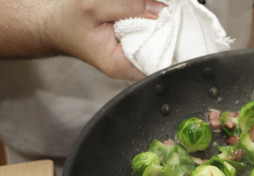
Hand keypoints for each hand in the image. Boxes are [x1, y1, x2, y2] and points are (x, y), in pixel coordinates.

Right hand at [0, 0, 163, 79]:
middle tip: (170, 14)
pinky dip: (156, 27)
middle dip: (170, 33)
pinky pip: (153, 40)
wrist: (55, 25)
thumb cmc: (67, 20)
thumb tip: (159, 8)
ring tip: (162, 13)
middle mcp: (130, 66)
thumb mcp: (92, 5)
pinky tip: (153, 17)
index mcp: (120, 65)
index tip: (173, 23)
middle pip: (164, 55)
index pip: (159, 62)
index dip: (171, 43)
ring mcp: (134, 59)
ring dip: (164, 28)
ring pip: (161, 46)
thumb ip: (127, 5)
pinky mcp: (135, 49)